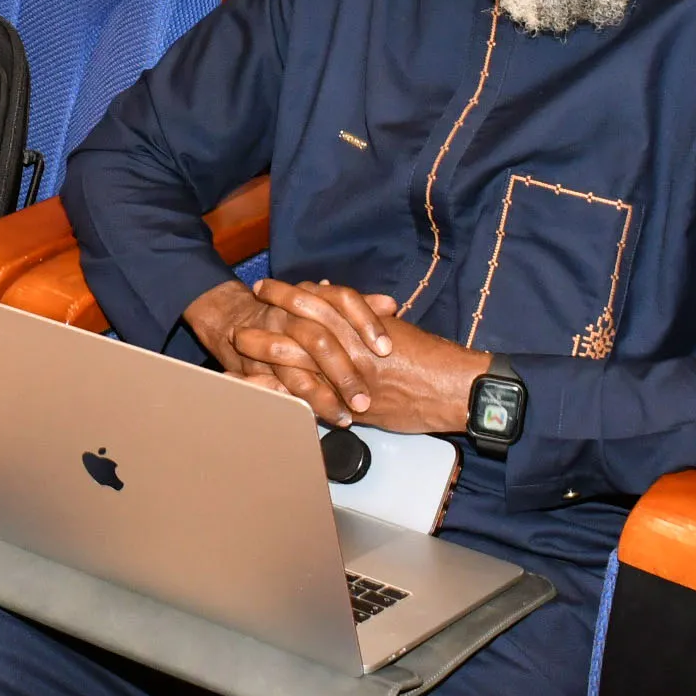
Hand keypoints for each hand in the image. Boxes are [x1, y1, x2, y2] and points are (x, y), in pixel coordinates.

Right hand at [184, 279, 388, 421]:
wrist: (231, 318)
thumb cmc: (286, 312)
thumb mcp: (319, 302)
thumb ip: (355, 306)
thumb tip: (389, 305)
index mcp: (309, 296)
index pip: (342, 300)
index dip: (365, 322)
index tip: (386, 348)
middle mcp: (288, 315)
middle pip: (319, 340)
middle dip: (343, 372)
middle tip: (366, 398)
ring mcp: (270, 341)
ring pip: (296, 370)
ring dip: (322, 397)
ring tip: (347, 418)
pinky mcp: (255, 367)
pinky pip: (278, 388)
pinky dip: (299, 403)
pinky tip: (318, 419)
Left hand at [242, 278, 490, 433]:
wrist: (453, 388)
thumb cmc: (432, 358)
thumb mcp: (396, 329)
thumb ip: (367, 317)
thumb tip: (344, 299)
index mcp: (361, 325)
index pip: (315, 302)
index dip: (287, 294)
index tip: (267, 289)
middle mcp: (351, 348)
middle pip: (298, 328)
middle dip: (268, 321)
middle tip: (244, 317)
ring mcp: (349, 378)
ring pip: (298, 362)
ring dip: (266, 355)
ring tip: (242, 350)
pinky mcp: (352, 407)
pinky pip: (312, 399)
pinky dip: (285, 393)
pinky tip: (264, 390)